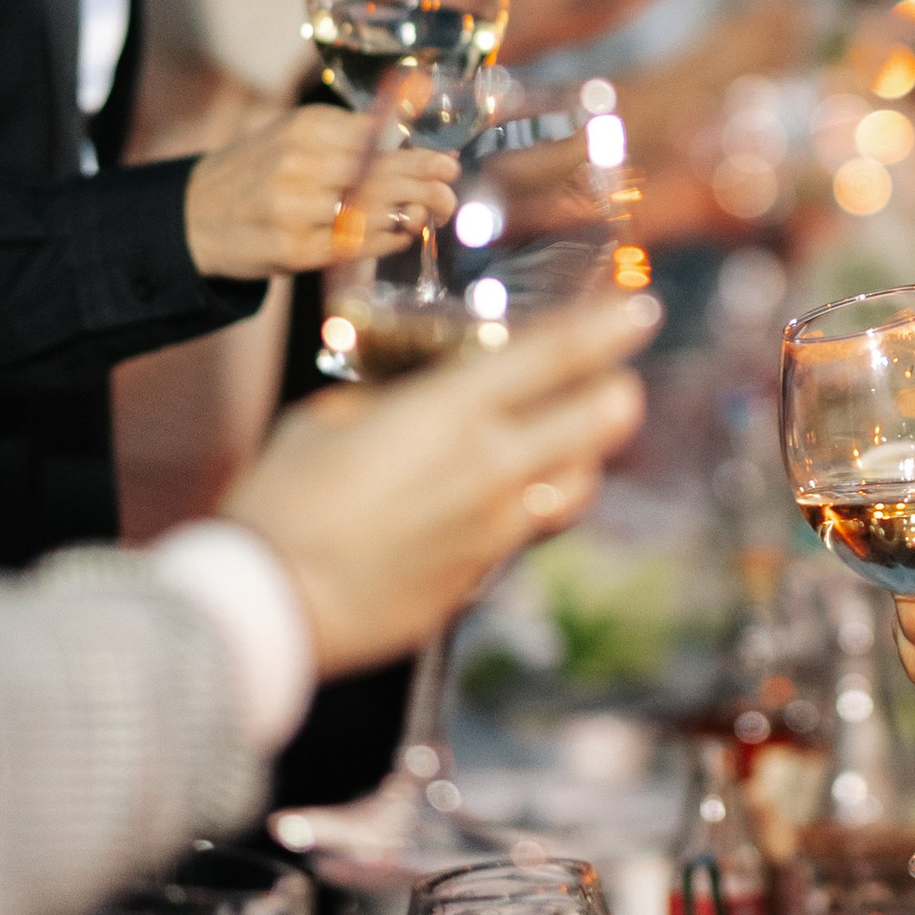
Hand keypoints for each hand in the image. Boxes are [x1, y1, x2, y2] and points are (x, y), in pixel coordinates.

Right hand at [185, 108, 458, 281]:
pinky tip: (404, 233)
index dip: (418, 154)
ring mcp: (294, 209)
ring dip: (411, 211)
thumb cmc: (258, 172)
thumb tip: (410, 136)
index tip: (448, 162)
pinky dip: (385, 239)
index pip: (377, 139)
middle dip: (424, 182)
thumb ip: (348, 134)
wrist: (195, 216)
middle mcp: (298, 164)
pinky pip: (353, 244)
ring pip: (370, 210)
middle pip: (379, 173)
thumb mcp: (293, 135)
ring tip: (435, 210)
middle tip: (451, 189)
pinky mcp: (292, 250)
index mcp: (303, 129)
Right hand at [227, 289, 656, 670]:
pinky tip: (504, 500)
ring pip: (578, 485)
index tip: (641, 309)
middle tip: (614, 380)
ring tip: (568, 441)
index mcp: (450, 413)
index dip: (609, 327)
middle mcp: (490, 470)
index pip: (556, 357)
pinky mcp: (482, 579)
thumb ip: (390, 400)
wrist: (272, 605)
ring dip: (583, 456)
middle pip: (598, 422)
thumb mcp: (327, 419)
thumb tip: (413, 396)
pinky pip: (531, 533)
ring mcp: (495, 531)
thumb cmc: (284, 500)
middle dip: (616, 392)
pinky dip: (533, 508)